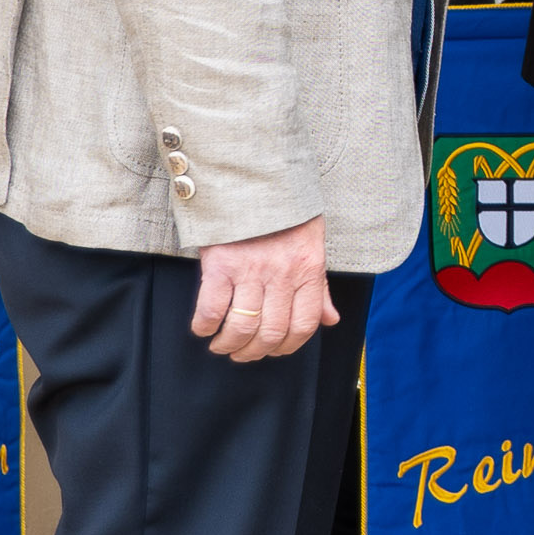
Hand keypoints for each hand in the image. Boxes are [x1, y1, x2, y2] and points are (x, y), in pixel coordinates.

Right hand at [193, 217, 338, 362]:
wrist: (255, 181)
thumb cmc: (286, 216)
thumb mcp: (313, 248)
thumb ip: (319, 288)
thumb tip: (330, 319)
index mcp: (308, 271)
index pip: (305, 325)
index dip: (288, 347)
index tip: (274, 351)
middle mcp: (282, 274)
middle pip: (272, 332)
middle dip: (255, 352)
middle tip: (242, 353)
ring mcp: (251, 270)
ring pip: (243, 326)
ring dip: (230, 344)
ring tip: (222, 346)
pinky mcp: (220, 263)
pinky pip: (212, 307)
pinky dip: (204, 325)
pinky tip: (203, 328)